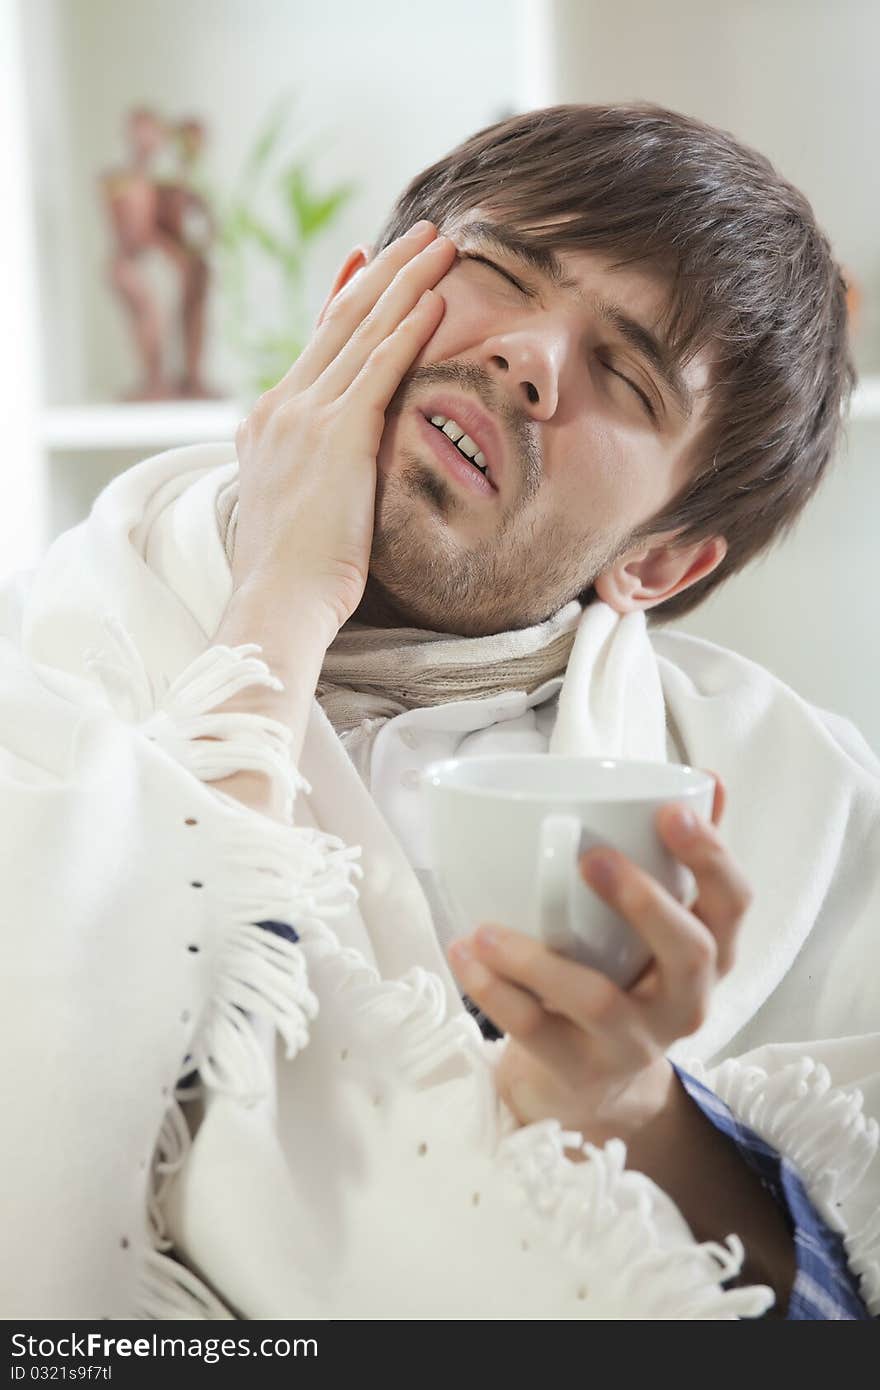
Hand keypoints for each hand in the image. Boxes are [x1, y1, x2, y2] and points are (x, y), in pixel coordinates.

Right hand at [231, 221, 456, 636]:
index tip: (370, 261)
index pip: (316, 344)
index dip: (349, 297)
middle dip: (384, 270)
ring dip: (405, 282)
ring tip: (440, 245)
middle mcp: (280, 406)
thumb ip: (315, 470)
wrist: (277, 602)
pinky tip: (436, 300)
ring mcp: (304, 418)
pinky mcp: (336, 437)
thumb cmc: (294, 574)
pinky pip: (378, 369)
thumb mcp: (297, 506)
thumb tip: (341, 464)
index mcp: (267, 422)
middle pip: (339, 320)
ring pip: (360, 331)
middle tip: (420, 233)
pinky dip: (408, 329)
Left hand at [448, 774, 752, 1144]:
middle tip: (591, 857)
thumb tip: (705, 778)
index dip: (712, 857)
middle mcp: (686, 1001)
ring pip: (599, 1002)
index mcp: (710, 952)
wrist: (595, 1085)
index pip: (734, 903)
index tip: (670, 811)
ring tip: (487, 929)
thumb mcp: (660, 923)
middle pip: (689, 952)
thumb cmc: (627, 975)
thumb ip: (676, 856)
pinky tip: (464, 954)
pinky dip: (494, 992)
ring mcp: (635, 1042)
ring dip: (538, 962)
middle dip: (644, 901)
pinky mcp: (581, 1070)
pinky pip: (536, 1032)